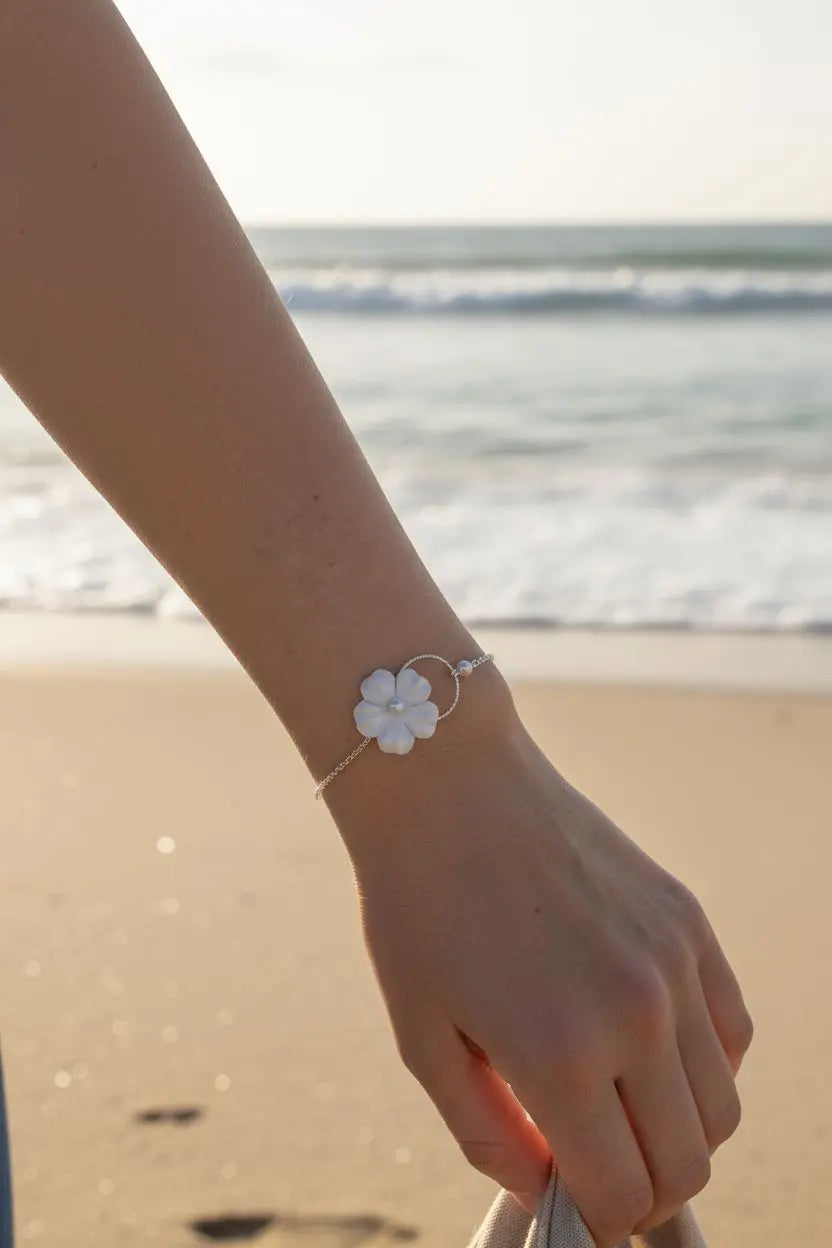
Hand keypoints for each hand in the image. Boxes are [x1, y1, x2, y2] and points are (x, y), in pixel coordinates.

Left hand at [334, 700, 752, 1247]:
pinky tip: (649, 1048)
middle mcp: (636, 1015)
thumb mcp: (420, 1034)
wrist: (447, 785)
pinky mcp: (687, 921)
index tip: (570, 1202)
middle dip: (641, 1189)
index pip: (622, 1196)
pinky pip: (733, 1030)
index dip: (596, 1219)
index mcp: (559, 1055)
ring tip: (618, 1106)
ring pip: (722, 1106)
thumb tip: (543, 1185)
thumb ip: (483, 1132)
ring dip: (677, 1132)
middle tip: (595, 1166)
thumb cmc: (417, 906)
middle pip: (686, 1165)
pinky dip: (704, 1065)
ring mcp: (672, 963)